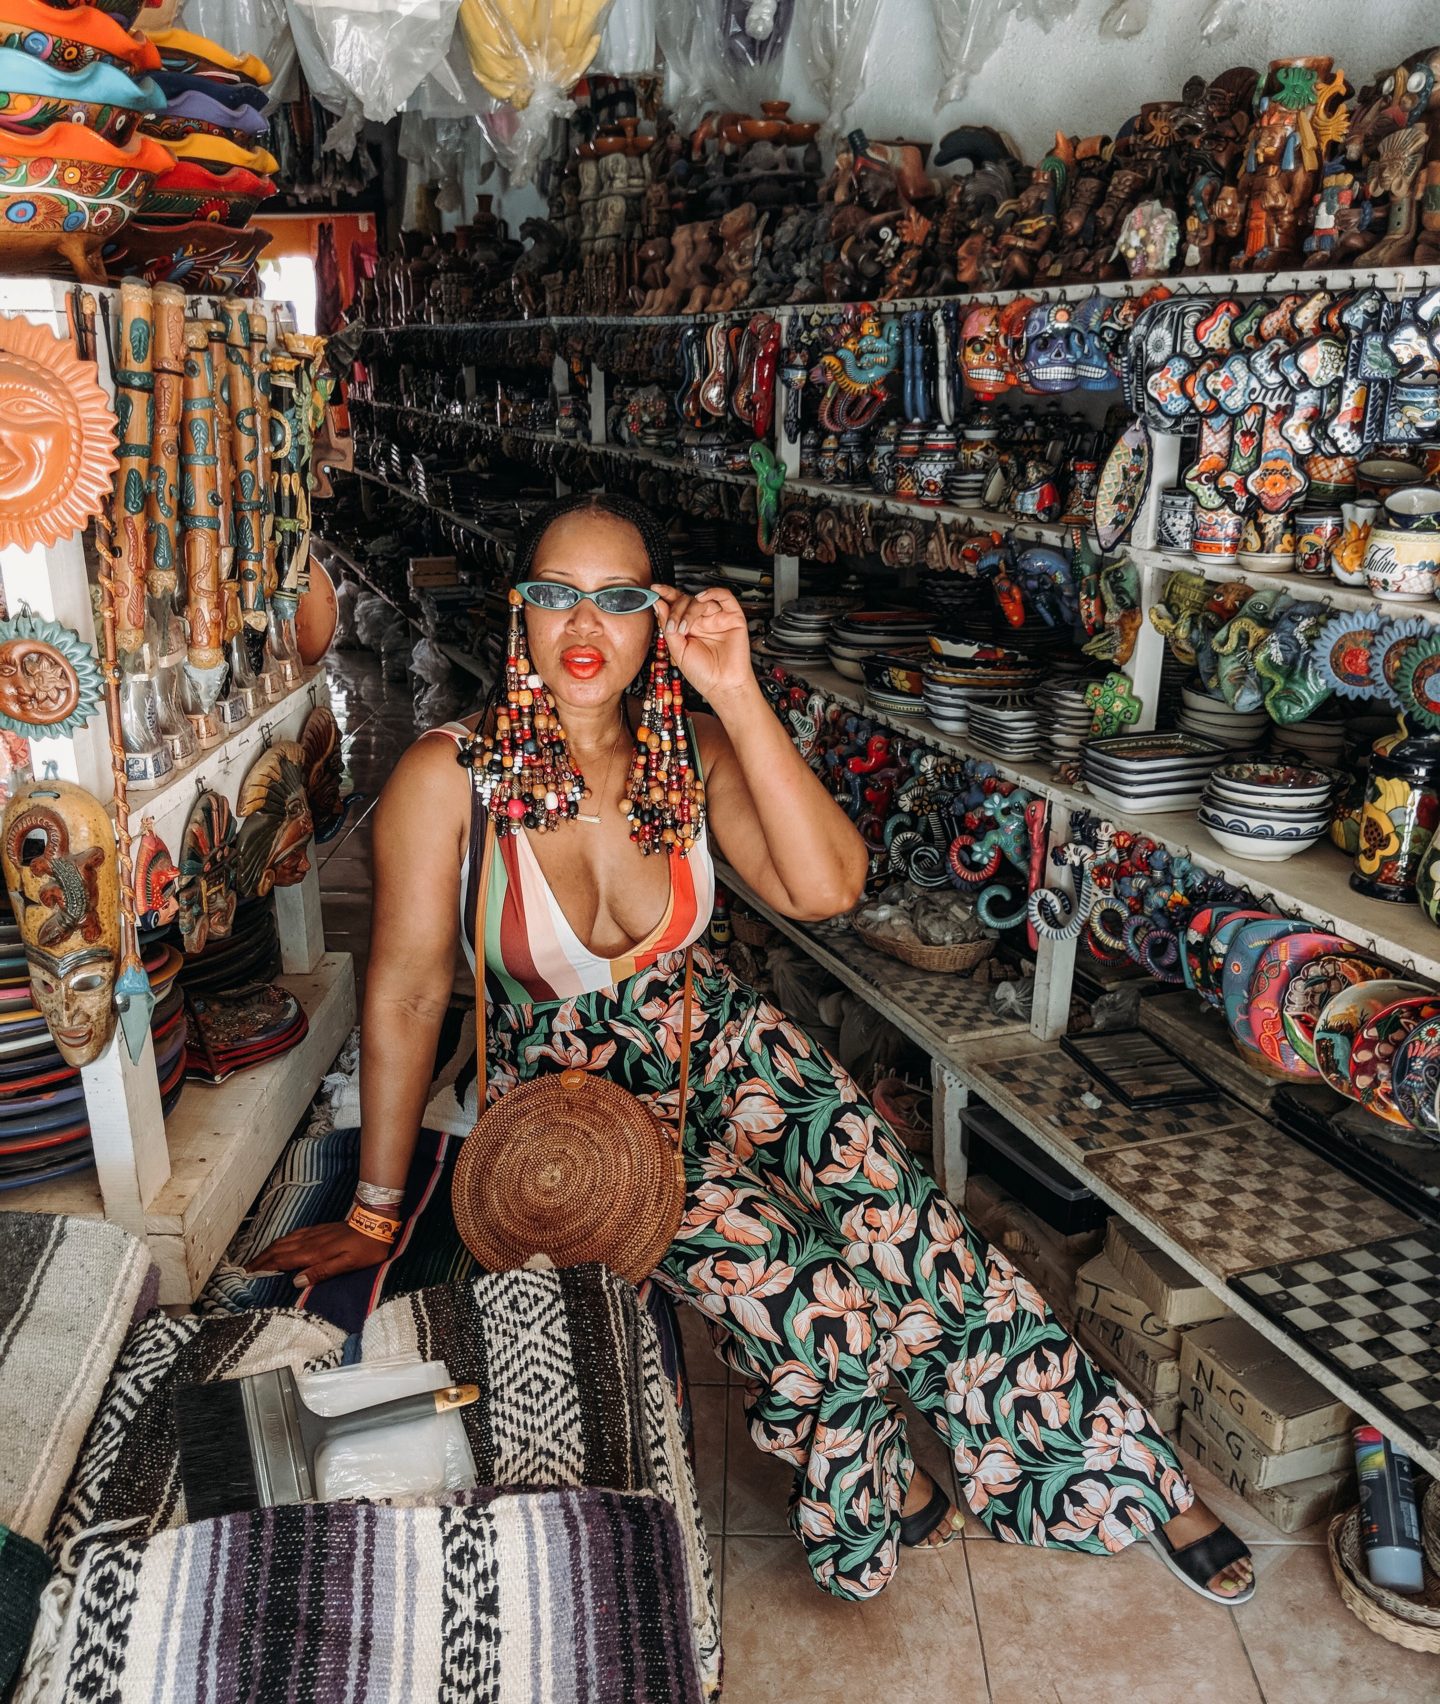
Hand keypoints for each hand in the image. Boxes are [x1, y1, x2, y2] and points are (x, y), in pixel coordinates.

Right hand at [247, 1222, 387, 1287]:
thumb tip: (296, 1281)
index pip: (282, 1261)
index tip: (248, 1275)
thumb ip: (322, 1272)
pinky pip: (293, 1235)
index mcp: (314, 1253)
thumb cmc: (366, 1247)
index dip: (264, 1268)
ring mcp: (313, 1234)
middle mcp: (309, 1242)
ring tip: (256, 1259)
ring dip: (268, 1250)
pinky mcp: (319, 1229)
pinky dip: (280, 1241)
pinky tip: (279, 1244)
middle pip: (278, 1251)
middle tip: (245, 1270)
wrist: (376, 1222)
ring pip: (284, 1241)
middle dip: (260, 1260)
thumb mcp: (348, 1264)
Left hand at [653, 585, 755, 705]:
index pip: (677, 604)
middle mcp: (702, 620)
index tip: (654, 591)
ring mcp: (717, 618)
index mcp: (689, 626)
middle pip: (687, 600)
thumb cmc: (703, 673)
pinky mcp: (733, 617)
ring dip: (689, 610)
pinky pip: (725, 597)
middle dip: (675, 610)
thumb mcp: (677, 650)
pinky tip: (701, 598)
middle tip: (672, 626)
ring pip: (701, 599)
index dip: (666, 595)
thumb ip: (668, 626)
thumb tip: (659, 605)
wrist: (722, 686)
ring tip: (684, 628)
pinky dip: (713, 592)